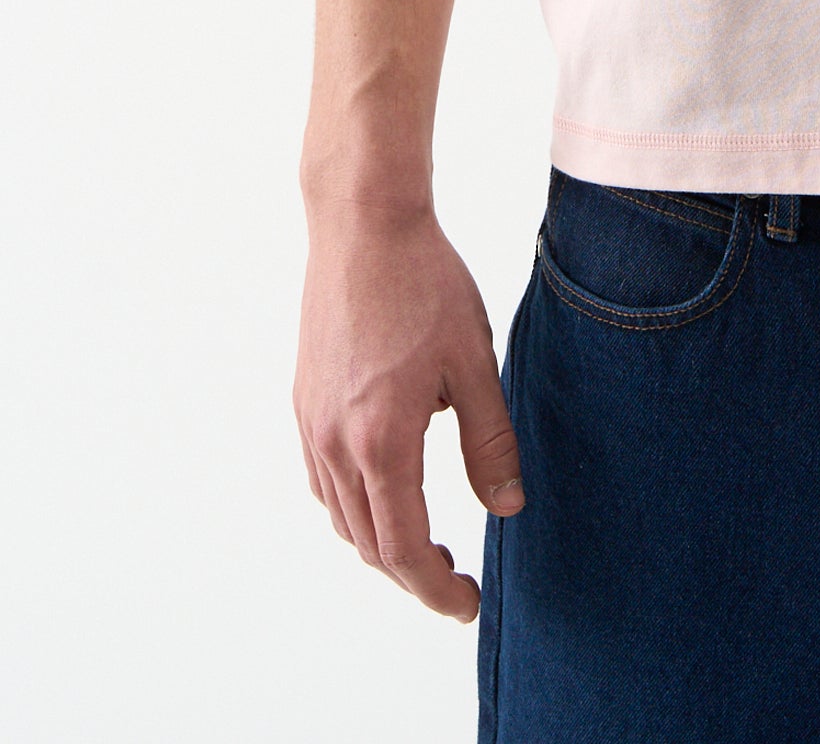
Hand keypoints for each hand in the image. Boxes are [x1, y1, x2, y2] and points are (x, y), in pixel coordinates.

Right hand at [295, 199, 524, 619]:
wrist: (364, 225)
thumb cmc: (427, 285)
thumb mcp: (474, 363)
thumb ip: (490, 442)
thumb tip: (506, 508)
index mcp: (381, 441)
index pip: (403, 549)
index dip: (435, 588)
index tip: (467, 603)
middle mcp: (333, 444)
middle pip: (368, 544)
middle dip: (412, 574)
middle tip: (456, 579)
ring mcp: (310, 424)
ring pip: (342, 518)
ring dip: (381, 544)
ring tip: (428, 542)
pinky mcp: (303, 402)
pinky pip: (323, 482)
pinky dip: (355, 507)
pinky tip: (388, 491)